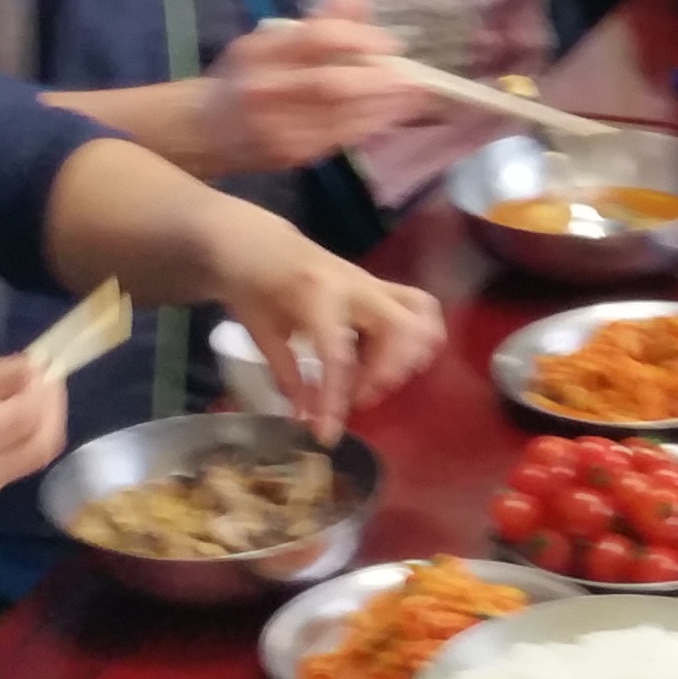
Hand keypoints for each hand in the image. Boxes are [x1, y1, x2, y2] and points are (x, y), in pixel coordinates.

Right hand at [0, 352, 69, 532]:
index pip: (25, 424)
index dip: (43, 391)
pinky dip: (14, 441)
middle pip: (40, 448)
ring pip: (29, 460)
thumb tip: (28, 370)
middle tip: (37, 375)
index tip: (38, 362)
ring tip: (12, 392)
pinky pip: (9, 471)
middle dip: (50, 407)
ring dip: (34, 422)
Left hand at [199, 228, 446, 439]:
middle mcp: (354, 285)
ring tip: (378, 379)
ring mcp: (373, 284)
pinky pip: (420, 309)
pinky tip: (386, 363)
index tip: (326, 434)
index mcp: (316, 294)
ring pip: (421, 314)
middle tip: (359, 395)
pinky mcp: (383, 288)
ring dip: (408, 356)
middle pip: (400, 329)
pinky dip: (415, 342)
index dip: (335, 399)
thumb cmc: (256, 287)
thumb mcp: (260, 332)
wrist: (259, 244)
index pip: (337, 354)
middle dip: (385, 373)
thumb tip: (307, 419)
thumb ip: (287, 375)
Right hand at [213, 3, 440, 171]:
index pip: (317, 39)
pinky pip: (339, 140)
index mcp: (261, 52)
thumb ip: (314, 24)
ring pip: (342, 118)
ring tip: (415, 97)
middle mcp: (267, 90)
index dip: (359, 39)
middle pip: (333, 85)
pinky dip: (369, 127)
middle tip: (416, 78)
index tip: (391, 44)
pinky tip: (389, 117)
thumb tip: (359, 0)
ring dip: (384, 108)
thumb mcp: (267, 40)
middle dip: (381, 82)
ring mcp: (278, 127)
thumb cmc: (242, 77)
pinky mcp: (290, 155)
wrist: (203, 130)